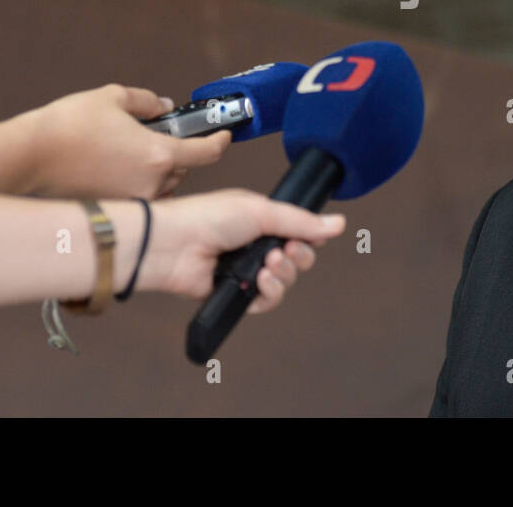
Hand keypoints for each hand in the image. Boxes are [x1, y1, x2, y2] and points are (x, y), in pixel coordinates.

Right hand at [31, 84, 230, 198]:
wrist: (30, 157)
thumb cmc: (69, 125)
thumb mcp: (113, 98)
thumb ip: (146, 102)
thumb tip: (163, 106)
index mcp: (159, 154)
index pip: (206, 153)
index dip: (220, 142)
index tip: (224, 134)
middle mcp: (152, 183)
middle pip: (183, 171)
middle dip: (178, 153)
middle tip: (158, 135)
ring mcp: (133, 201)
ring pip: (163, 187)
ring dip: (158, 171)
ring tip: (132, 152)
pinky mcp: (115, 209)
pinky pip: (140, 198)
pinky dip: (137, 184)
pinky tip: (116, 169)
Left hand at [142, 189, 346, 312]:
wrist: (174, 244)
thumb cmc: (207, 218)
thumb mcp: (261, 211)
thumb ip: (301, 221)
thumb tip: (337, 223)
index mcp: (262, 221)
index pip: (300, 234)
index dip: (309, 239)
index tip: (308, 237)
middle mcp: (255, 246)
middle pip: (297, 261)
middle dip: (297, 257)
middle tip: (284, 250)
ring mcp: (246, 271)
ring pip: (284, 283)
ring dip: (282, 275)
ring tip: (267, 265)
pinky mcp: (235, 294)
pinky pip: (265, 302)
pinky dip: (267, 294)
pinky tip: (258, 281)